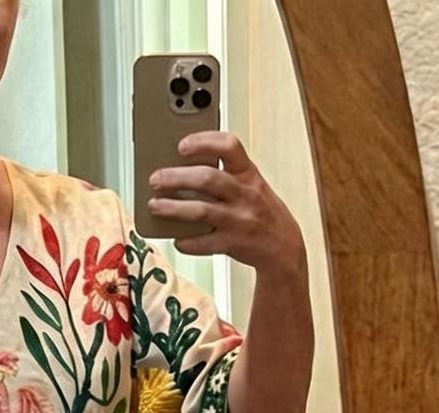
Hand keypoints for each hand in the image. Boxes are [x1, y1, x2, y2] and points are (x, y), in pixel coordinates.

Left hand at [148, 131, 305, 277]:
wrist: (284, 245)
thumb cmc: (260, 211)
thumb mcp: (251, 184)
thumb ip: (225, 175)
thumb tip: (181, 172)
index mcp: (248, 173)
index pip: (229, 146)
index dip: (203, 142)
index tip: (182, 145)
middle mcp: (245, 194)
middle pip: (207, 179)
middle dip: (176, 177)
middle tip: (155, 179)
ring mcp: (239, 220)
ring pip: (201, 211)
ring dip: (173, 208)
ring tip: (155, 206)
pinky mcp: (233, 244)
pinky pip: (205, 243)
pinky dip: (187, 242)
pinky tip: (176, 239)